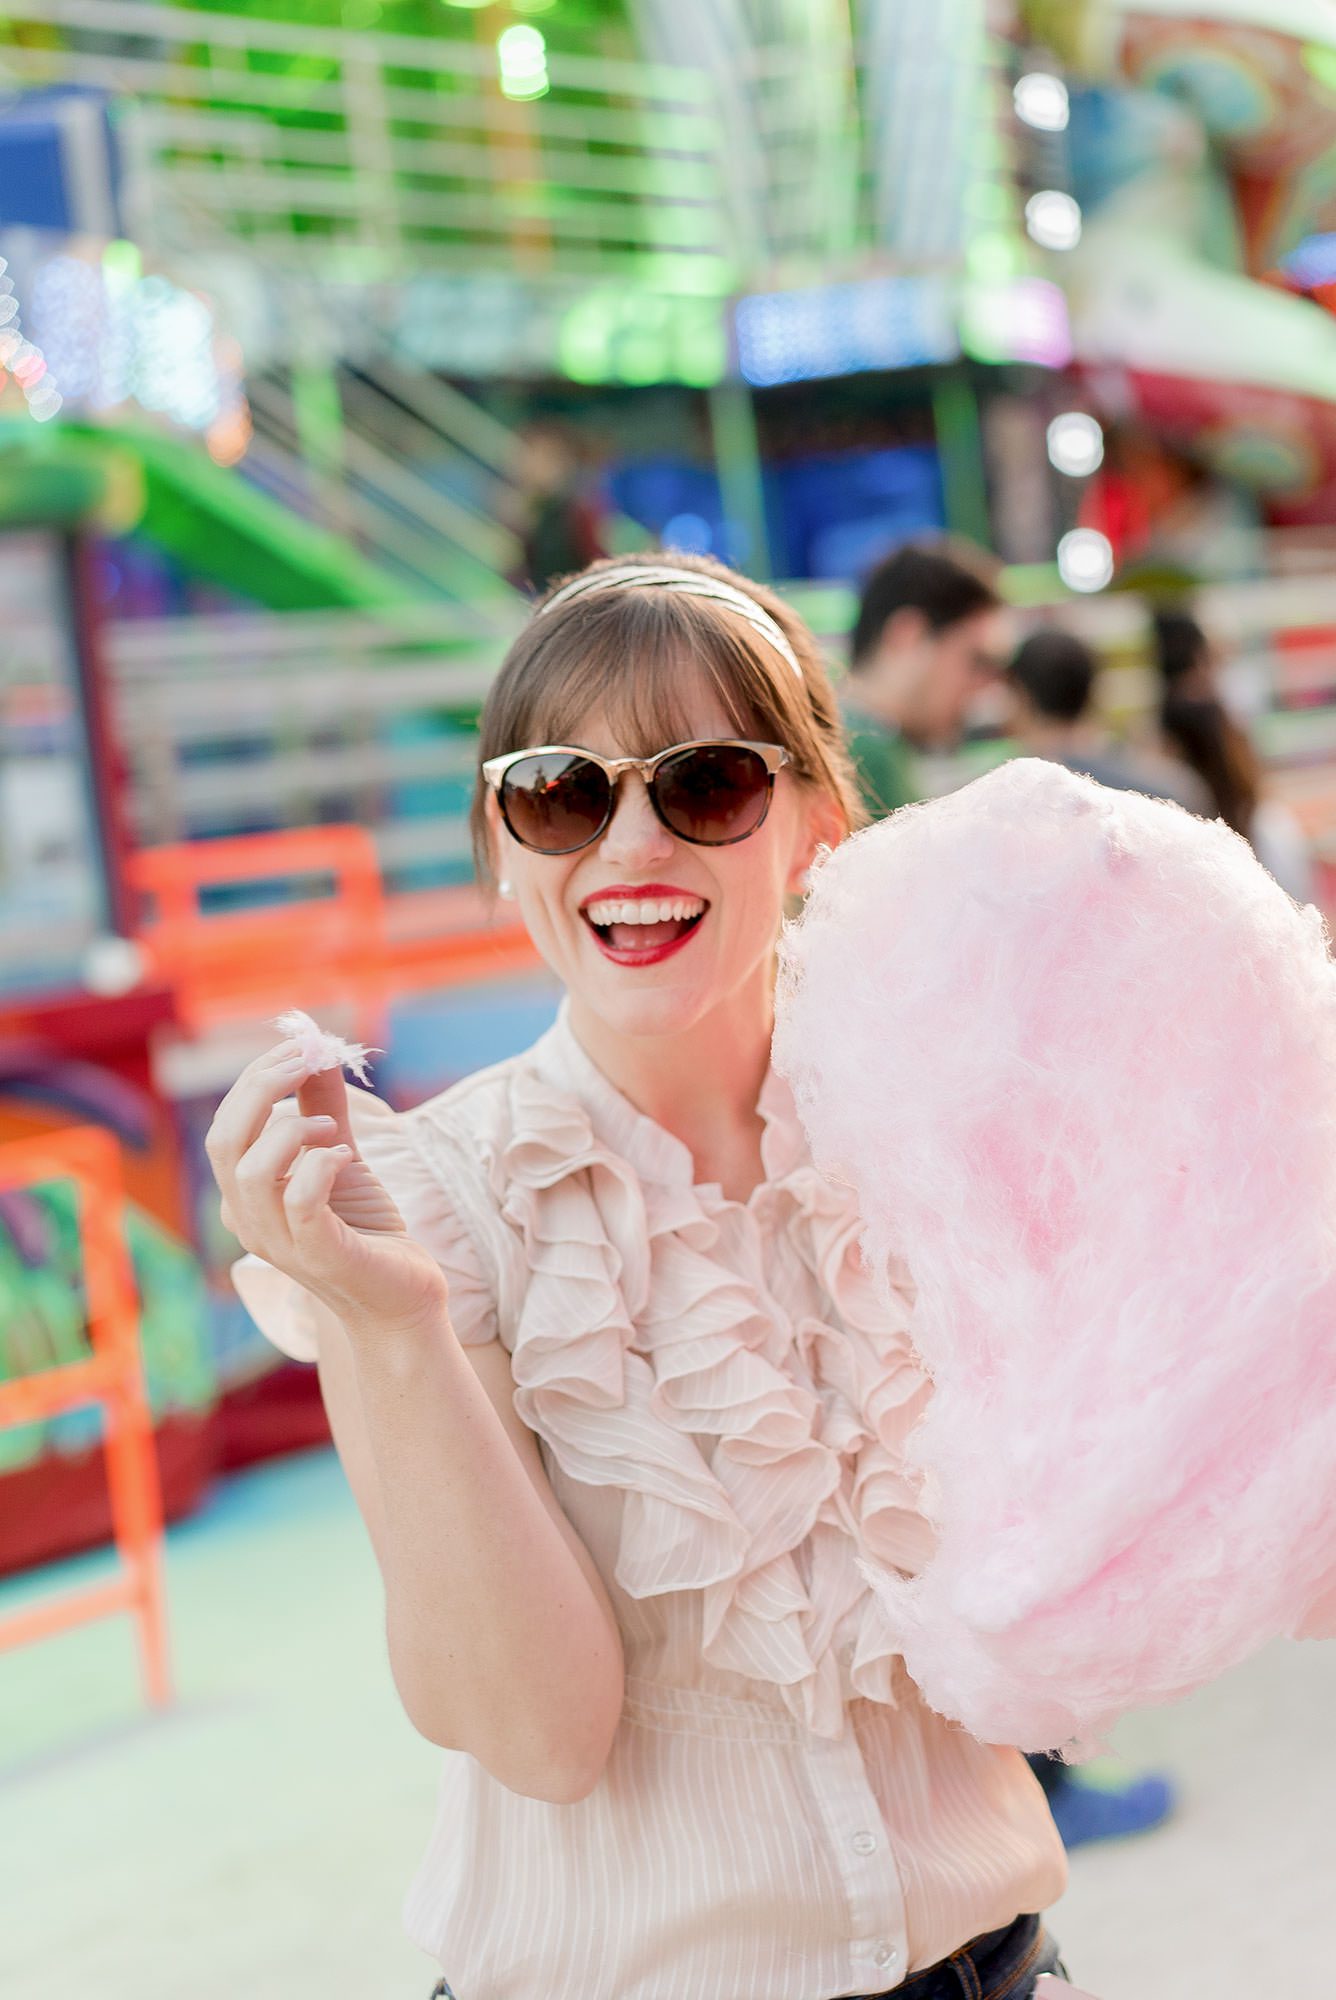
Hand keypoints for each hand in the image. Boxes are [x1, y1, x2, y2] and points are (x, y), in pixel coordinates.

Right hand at [206, 1040, 449, 1337]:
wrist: (401, 1301)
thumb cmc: (366, 1230)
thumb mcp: (340, 1155)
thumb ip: (324, 1106)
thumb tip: (316, 1048)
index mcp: (245, 1195)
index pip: (226, 1125)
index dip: (256, 1078)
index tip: (300, 1045)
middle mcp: (249, 1220)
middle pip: (224, 1140)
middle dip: (263, 1087)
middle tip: (308, 1059)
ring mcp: (279, 1242)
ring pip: (251, 1170)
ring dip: (295, 1130)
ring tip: (333, 1130)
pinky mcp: (319, 1255)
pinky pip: (299, 1200)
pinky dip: (321, 1164)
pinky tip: (347, 1157)